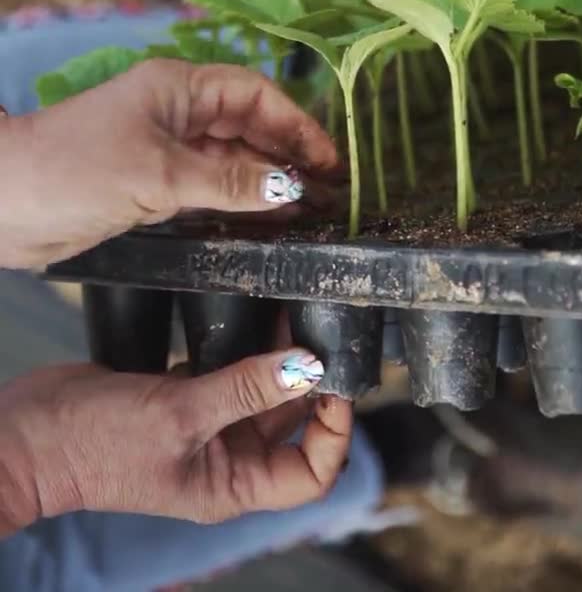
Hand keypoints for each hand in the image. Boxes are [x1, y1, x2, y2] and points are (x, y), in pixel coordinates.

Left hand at [0, 60, 337, 267]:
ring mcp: (164, 149)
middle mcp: (176, 113)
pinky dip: (238, 201)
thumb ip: (229, 179)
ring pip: (231, 159)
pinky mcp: (152, 184)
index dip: (297, 125)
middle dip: (288, 155)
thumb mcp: (159, 175)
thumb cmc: (74, 170)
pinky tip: (264, 222)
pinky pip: (209, 187)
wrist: (2, 202)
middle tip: (329, 192)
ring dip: (267, 181)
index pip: (254, 96)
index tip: (330, 161)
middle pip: (248, 126)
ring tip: (308, 211)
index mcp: (178, 88)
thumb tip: (290, 188)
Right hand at [0, 348, 351, 536]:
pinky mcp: (181, 393)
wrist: (29, 432)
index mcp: (232, 484)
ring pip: (260, 389)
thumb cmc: (97, 443)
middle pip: (291, 423)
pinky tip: (253, 313)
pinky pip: (227, 369)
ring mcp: (203, 424)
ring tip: (294, 311)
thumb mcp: (180, 415)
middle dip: (310, 379)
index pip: (310, 473)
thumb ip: (246, 388)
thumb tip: (309, 368)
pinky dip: (244, 346)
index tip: (337, 380)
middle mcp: (225, 459)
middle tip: (321, 327)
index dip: (334, 431)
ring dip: (279, 357)